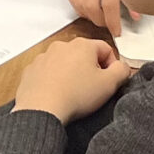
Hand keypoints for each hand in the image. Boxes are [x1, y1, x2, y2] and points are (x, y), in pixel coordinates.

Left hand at [13, 37, 134, 122]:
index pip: (105, 49)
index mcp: (82, 45)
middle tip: (92, 89)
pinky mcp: (31, 70)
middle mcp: (61, 46)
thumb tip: (122, 66)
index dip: (111, 66)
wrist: (42, 108)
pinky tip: (57, 94)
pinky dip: (54, 80)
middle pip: (84, 54)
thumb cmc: (77, 95)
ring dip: (71, 74)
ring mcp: (43, 57)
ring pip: (65, 63)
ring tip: (73, 93)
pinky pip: (48, 72)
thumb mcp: (110, 84)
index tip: (109, 82)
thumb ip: (122, 71)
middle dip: (90, 69)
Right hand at [65, 0, 131, 39]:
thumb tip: (135, 14)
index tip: (117, 31)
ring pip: (79, 1)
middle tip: (107, 25)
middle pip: (91, 5)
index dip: (113, 21)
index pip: (109, 4)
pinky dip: (78, 6)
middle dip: (100, 20)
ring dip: (87, 15)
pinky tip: (86, 9)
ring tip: (97, 19)